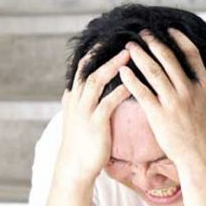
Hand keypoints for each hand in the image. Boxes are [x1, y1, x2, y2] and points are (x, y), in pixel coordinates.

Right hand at [57, 46, 132, 184]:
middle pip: (88, 68)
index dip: (94, 52)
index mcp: (72, 96)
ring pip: (96, 80)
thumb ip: (87, 100)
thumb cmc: (83, 142)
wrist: (75, 166)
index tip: (109, 39)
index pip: (82, 67)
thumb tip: (98, 86)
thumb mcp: (80, 116)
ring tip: (129, 53)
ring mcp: (84, 111)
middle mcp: (76, 100)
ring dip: (113, 65)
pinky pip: (108, 102)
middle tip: (121, 38)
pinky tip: (133, 83)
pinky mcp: (95, 123)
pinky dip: (120, 90)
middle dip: (104, 52)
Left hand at [118, 28, 205, 174]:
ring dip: (140, 56)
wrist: (203, 160)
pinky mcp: (159, 115)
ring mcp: (173, 102)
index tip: (170, 30)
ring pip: (154, 72)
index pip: (192, 56)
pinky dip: (131, 80)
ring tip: (129, 45)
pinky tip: (122, 70)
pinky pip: (142, 92)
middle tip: (143, 33)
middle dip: (154, 43)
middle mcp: (188, 91)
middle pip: (169, 59)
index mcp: (204, 88)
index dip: (180, 40)